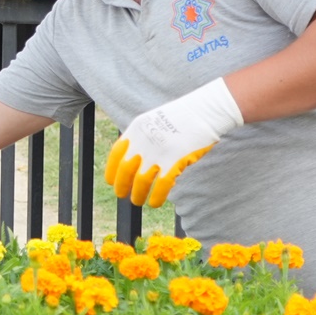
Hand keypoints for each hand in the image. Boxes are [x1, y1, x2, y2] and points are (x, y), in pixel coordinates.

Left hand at [105, 79, 243, 206]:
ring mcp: (159, 152)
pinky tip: (155, 203)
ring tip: (138, 201)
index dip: (112, 170)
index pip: (116, 154)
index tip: (111, 181)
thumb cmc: (182, 118)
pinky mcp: (175, 161)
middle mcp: (144, 141)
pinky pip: (161, 185)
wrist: (204, 111)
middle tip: (123, 195)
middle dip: (122, 186)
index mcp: (136, 129)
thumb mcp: (154, 122)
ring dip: (138, 194)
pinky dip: (156, 197)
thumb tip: (137, 163)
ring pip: (141, 181)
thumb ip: (143, 139)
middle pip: (126, 170)